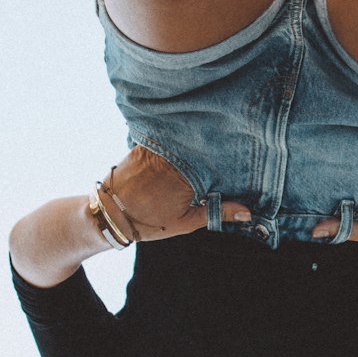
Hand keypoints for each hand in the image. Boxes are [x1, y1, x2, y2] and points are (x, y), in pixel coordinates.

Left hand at [103, 146, 250, 241]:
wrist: (109, 213)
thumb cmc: (149, 220)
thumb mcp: (186, 221)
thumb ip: (218, 212)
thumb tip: (248, 211)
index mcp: (190, 176)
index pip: (220, 161)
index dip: (233, 155)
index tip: (248, 151)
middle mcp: (175, 157)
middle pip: (203, 145)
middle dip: (218, 144)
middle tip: (235, 141)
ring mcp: (159, 148)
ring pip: (186, 138)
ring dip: (197, 138)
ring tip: (214, 135)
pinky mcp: (145, 143)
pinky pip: (167, 136)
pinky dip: (177, 136)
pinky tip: (187, 136)